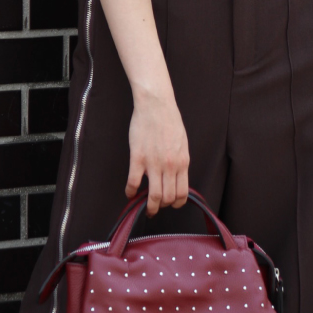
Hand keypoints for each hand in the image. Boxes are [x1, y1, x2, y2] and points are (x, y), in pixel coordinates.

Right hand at [126, 88, 189, 216]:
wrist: (156, 105)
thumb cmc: (170, 121)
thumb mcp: (182, 143)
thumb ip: (180, 161)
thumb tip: (177, 176)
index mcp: (182, 162)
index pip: (182, 193)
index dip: (176, 203)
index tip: (171, 204)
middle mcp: (170, 166)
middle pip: (168, 198)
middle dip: (162, 206)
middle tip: (155, 207)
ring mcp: (154, 163)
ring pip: (153, 196)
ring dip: (148, 206)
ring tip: (143, 207)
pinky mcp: (138, 158)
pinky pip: (133, 182)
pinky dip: (130, 192)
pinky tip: (129, 193)